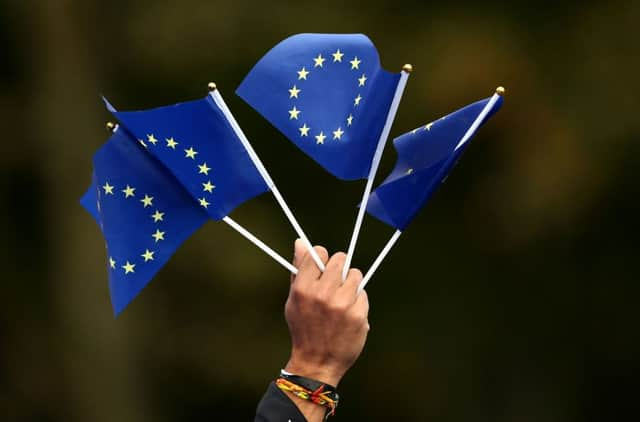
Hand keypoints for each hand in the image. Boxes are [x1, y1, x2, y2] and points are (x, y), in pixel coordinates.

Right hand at [284, 240, 369, 386]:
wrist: (317, 362)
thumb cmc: (304, 327)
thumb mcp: (294, 299)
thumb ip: (299, 269)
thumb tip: (301, 242)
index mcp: (303, 288)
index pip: (318, 253)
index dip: (322, 257)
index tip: (323, 266)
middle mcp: (322, 294)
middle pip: (340, 259)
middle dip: (339, 268)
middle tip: (336, 281)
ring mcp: (342, 304)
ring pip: (355, 274)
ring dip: (351, 283)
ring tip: (343, 298)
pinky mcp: (358, 315)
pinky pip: (363, 293)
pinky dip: (358, 300)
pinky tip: (348, 313)